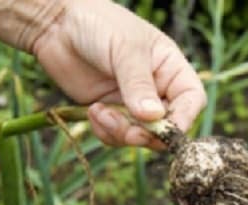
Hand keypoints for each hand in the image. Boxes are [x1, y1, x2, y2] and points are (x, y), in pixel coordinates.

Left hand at [32, 0, 206, 149]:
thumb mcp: (124, 50)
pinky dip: (105, 132)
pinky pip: (116, 135)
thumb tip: (154, 117)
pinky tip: (92, 111)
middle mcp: (156, 89)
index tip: (166, 130)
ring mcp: (133, 103)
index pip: (191, 100)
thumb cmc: (99, 25)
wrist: (56, 24)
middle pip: (167, 125)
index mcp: (170, 68)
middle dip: (148, 134)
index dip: (184, 119)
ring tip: (101, 113)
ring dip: (122, 133)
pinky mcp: (110, 112)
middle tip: (130, 134)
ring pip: (141, 136)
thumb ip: (139, 84)